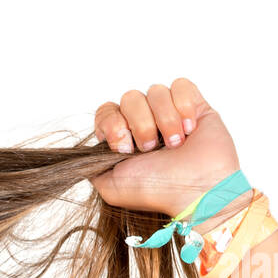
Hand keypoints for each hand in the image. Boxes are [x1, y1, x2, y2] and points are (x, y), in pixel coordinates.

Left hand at [89, 78, 245, 225]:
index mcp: (123, 139)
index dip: (113, 124)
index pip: (107, 111)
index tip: (124, 148)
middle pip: (129, 97)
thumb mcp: (110, 187)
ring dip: (164, 119)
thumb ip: (90, 167)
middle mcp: (145, 124)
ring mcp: (169, 114)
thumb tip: (82, 155)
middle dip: (140, 123)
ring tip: (175, 145)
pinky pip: (181, 86)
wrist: (196, 192)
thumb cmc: (157, 191)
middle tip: (150, 148)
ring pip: (155, 91)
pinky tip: (189, 129)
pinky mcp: (194, 106)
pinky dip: (183, 105)